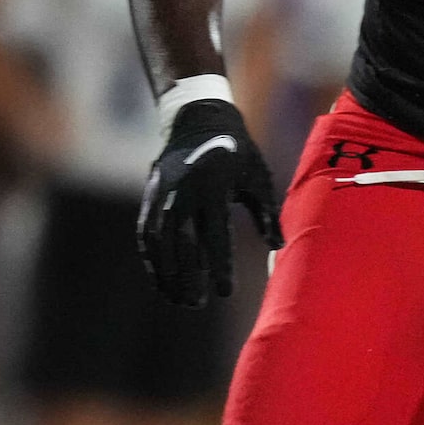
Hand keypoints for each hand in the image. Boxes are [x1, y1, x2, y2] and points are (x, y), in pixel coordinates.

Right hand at [137, 98, 282, 305]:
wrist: (198, 120)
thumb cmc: (238, 153)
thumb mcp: (258, 177)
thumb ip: (266, 213)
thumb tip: (277, 247)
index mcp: (212, 188)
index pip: (214, 236)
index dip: (219, 266)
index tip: (225, 293)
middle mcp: (181, 193)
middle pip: (181, 244)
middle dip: (188, 276)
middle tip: (198, 304)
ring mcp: (161, 195)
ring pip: (158, 243)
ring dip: (166, 274)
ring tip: (179, 300)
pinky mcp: (149, 197)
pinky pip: (146, 234)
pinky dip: (152, 259)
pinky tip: (161, 281)